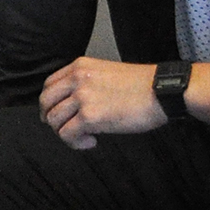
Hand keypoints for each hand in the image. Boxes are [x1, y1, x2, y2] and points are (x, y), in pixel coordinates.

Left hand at [39, 58, 164, 149]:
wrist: (162, 91)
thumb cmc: (142, 86)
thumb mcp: (107, 73)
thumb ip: (87, 82)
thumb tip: (74, 103)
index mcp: (80, 66)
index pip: (50, 84)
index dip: (49, 102)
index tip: (54, 113)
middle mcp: (77, 79)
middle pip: (46, 102)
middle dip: (51, 119)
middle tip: (63, 129)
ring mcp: (83, 97)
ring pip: (54, 120)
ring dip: (65, 133)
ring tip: (84, 136)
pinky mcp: (91, 117)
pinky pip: (67, 134)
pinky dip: (75, 142)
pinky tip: (91, 141)